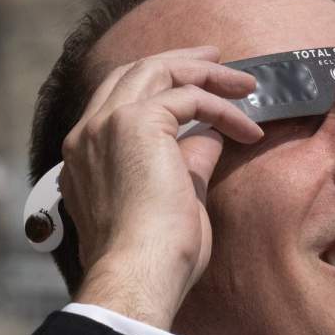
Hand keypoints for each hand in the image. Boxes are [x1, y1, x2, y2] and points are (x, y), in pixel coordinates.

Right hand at [60, 45, 261, 329]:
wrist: (139, 273)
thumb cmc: (157, 259)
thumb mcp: (174, 199)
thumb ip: (187, 161)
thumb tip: (212, 135)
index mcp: (85, 157)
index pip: (117, 100)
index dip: (158, 84)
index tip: (195, 85)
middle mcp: (87, 135)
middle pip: (134, 72)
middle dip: (180, 62)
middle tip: (219, 61)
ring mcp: (106, 125)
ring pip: (158, 71)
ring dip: (206, 74)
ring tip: (245, 84)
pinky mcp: (135, 123)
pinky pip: (188, 97)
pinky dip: (223, 109)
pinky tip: (249, 131)